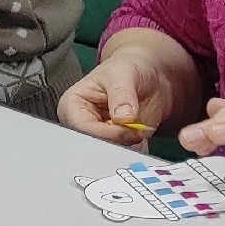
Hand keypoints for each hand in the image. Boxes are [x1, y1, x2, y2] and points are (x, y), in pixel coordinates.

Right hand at [59, 45, 183, 145]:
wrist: (151, 74)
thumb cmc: (129, 67)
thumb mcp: (124, 74)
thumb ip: (122, 94)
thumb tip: (123, 118)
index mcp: (73, 105)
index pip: (82, 128)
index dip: (106, 132)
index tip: (128, 127)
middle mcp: (83, 125)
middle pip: (94, 146)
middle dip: (117, 143)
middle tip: (137, 132)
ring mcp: (101, 137)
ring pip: (110, 155)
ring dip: (129, 149)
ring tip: (141, 131)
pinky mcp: (118, 145)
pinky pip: (125, 157)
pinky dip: (137, 151)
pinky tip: (144, 138)